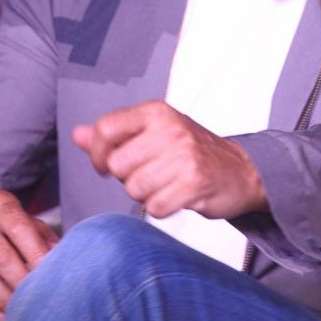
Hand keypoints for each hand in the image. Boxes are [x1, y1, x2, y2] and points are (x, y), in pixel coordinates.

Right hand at [0, 191, 58, 320]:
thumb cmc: (2, 222)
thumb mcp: (22, 217)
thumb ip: (41, 235)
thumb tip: (59, 258)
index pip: (20, 229)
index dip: (36, 254)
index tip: (50, 275)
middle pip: (1, 257)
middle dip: (23, 281)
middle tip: (40, 298)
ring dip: (7, 300)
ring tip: (25, 311)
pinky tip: (6, 317)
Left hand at [73, 101, 267, 219]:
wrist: (243, 171)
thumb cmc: (195, 152)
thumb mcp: (155, 133)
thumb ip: (115, 135)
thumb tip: (78, 134)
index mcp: (157, 112)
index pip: (106, 129)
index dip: (99, 154)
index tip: (108, 164)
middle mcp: (170, 129)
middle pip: (119, 165)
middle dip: (130, 177)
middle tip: (154, 173)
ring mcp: (184, 156)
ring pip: (135, 189)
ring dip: (147, 194)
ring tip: (168, 183)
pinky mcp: (194, 183)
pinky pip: (155, 207)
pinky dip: (163, 208)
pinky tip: (178, 196)